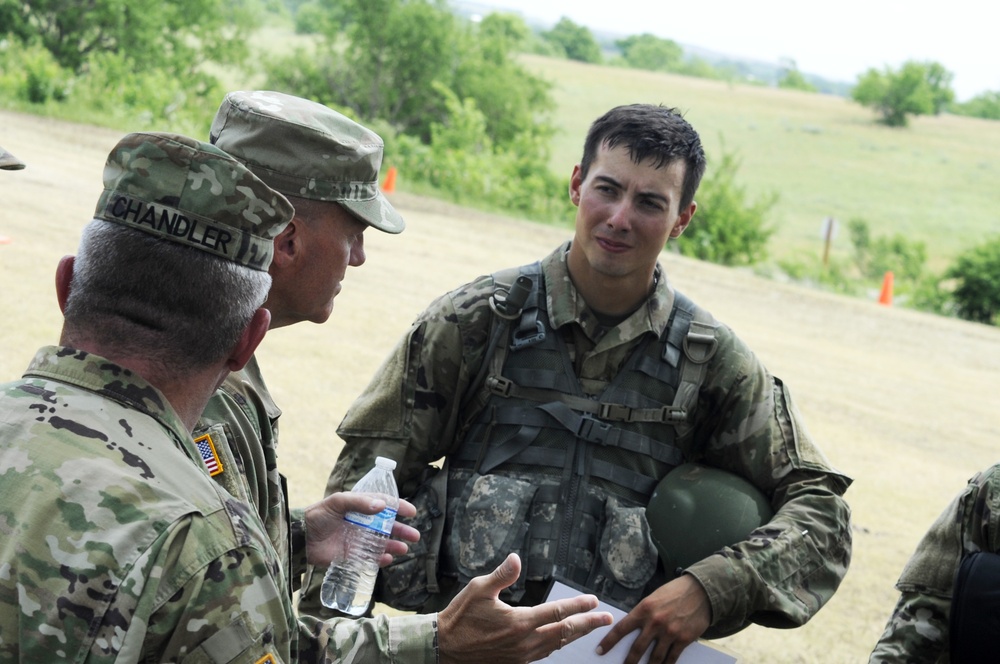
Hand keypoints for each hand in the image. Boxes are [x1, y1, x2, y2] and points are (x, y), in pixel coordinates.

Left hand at [303, 492, 418, 566]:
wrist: (300, 537)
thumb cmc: (318, 515)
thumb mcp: (337, 502)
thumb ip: (359, 503)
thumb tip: (382, 506)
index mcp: (360, 507)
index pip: (384, 505)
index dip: (399, 507)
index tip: (412, 512)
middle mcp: (362, 523)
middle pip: (387, 526)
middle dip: (402, 530)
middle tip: (415, 535)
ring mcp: (358, 540)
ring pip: (382, 543)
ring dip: (394, 546)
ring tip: (404, 549)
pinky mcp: (351, 556)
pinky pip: (370, 558)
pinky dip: (380, 559)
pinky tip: (386, 559)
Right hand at [438, 553, 612, 663]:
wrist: (444, 648)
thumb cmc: (461, 616)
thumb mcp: (479, 589)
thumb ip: (502, 574)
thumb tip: (517, 558)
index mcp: (519, 622)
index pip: (557, 612)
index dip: (578, 606)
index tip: (594, 601)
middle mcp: (525, 642)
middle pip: (565, 632)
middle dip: (588, 624)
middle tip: (607, 617)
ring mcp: (521, 656)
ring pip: (557, 645)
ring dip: (575, 635)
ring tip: (589, 627)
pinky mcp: (515, 662)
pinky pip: (544, 653)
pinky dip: (557, 644)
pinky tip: (562, 639)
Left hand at [596, 574, 710, 663]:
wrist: (700, 591)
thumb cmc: (674, 593)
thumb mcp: (653, 598)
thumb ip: (643, 614)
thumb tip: (631, 629)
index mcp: (644, 609)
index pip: (621, 629)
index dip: (609, 642)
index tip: (600, 650)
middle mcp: (655, 622)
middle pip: (637, 648)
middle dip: (628, 662)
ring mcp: (670, 632)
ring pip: (654, 658)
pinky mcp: (683, 639)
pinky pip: (671, 658)